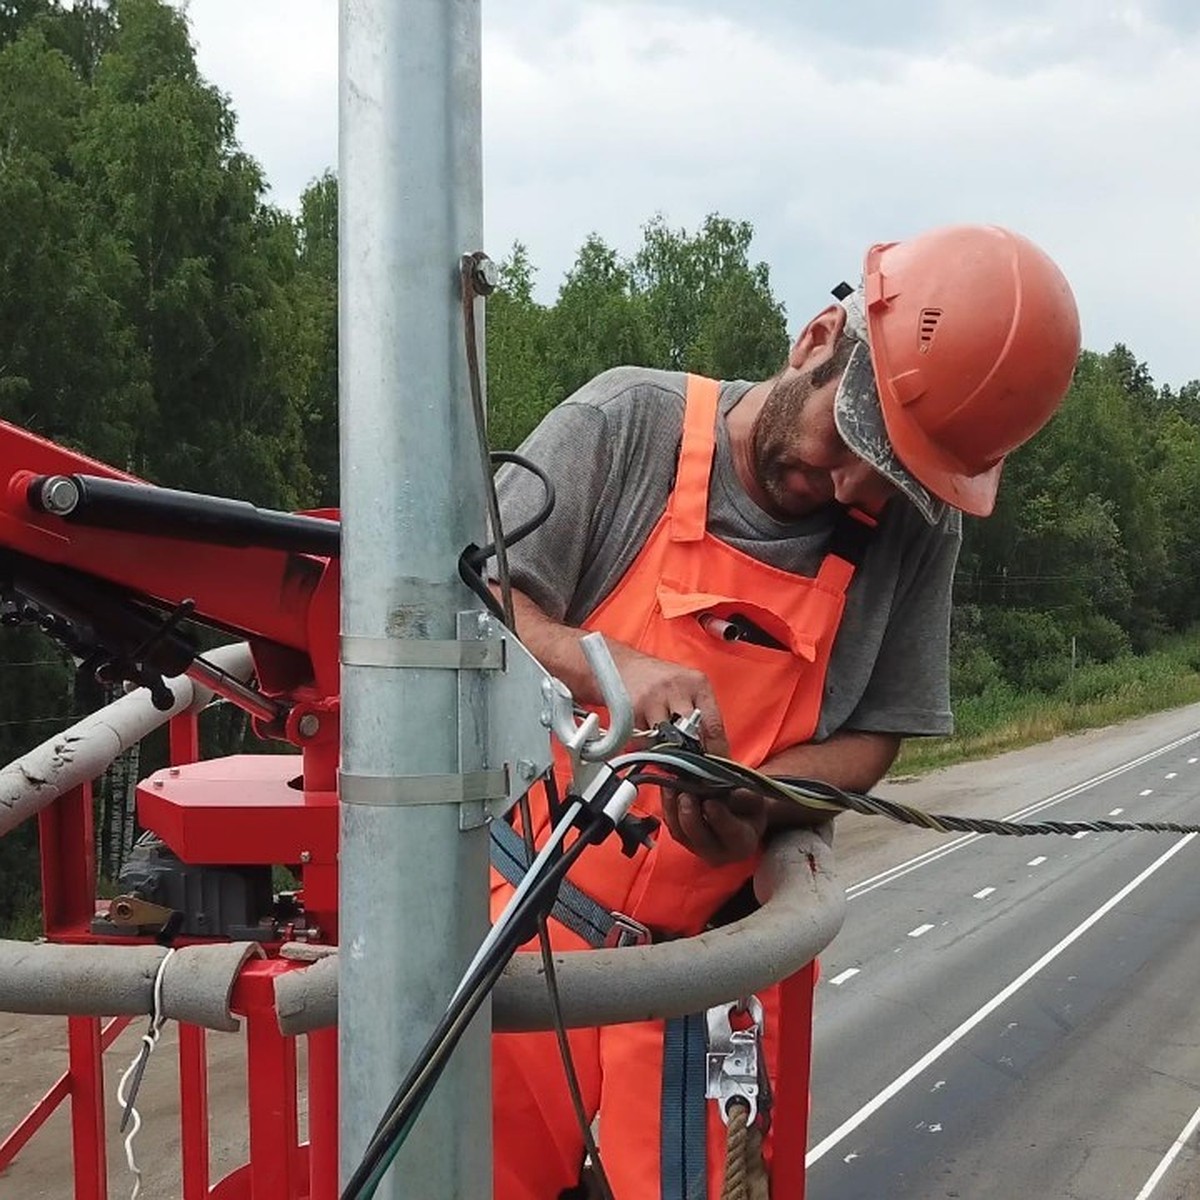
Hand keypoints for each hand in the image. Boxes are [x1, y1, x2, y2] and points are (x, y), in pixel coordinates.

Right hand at [610, 646, 728, 753]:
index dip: (716, 753)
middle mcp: (675, 690)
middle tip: (690, 764)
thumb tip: (714, 753)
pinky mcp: (630, 711)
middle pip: (689, 735)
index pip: (713, 726)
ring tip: (666, 747)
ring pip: (664, 743)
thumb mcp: (690, 688)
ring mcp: (651, 700)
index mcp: (697, 684)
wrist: (625, 665)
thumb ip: (702, 715)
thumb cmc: (662, 680)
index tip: (717, 768)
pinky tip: (647, 737)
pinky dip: (646, 747)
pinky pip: (642, 742)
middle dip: (690, 754)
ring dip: (666, 752)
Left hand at [660, 786, 766, 865]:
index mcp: (743, 844)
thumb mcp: (755, 800)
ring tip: (672, 784)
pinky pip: (670, 824)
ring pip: (679, 832)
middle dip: (691, 815)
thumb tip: (732, 793)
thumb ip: (747, 797)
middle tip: (687, 793)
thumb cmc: (749, 807)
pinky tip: (666, 785)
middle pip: (700, 838)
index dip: (720, 819)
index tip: (711, 802)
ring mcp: (696, 848)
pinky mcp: (681, 837)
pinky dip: (666, 804)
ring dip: (673, 807)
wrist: (737, 817)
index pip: (732, 834)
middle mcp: (718, 853)